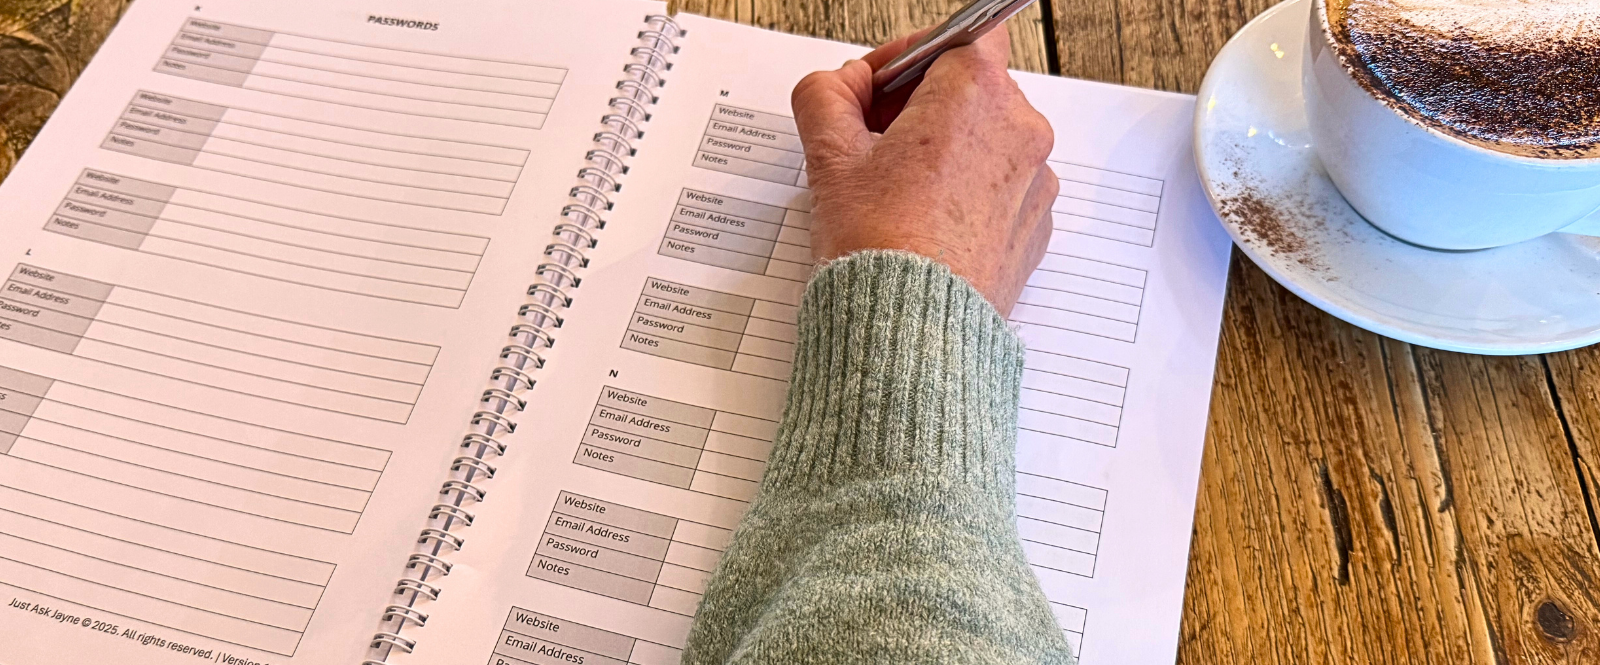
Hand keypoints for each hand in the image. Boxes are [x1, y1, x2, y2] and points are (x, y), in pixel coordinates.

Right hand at [791, 28, 1056, 316]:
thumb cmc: (880, 248)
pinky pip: (1002, 188)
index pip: (960, 35)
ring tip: (895, 192)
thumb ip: (826, 97)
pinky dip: (968, 193)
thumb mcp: (829, 157)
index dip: (913, 56)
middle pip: (972, 89)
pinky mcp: (1036, 228)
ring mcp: (1036, 182)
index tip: (880, 86)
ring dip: (945, 150)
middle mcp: (1021, 130)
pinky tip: (925, 223)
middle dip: (922, 105)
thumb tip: (839, 87)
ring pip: (987, 141)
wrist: (913, 333)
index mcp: (976, 95)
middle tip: (872, 142)